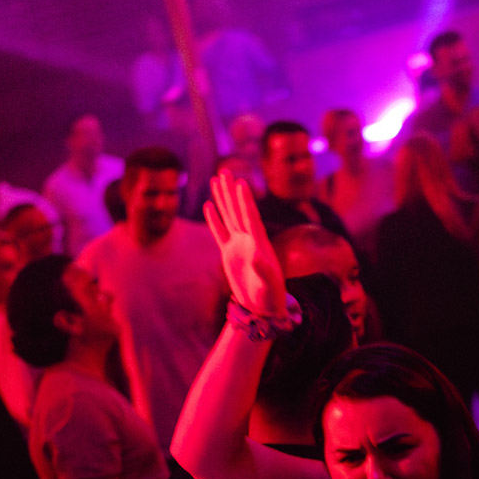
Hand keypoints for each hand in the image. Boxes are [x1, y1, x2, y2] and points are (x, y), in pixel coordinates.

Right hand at [205, 171, 286, 315]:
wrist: (262, 307)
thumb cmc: (270, 297)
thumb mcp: (268, 283)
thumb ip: (262, 269)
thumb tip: (256, 255)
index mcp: (260, 244)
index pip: (251, 218)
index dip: (246, 201)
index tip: (241, 183)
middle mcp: (249, 240)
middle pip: (238, 211)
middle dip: (231, 192)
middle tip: (225, 171)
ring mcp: (238, 246)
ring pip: (229, 217)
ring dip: (223, 199)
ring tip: (217, 180)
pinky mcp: (229, 254)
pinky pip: (220, 233)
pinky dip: (214, 220)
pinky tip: (209, 205)